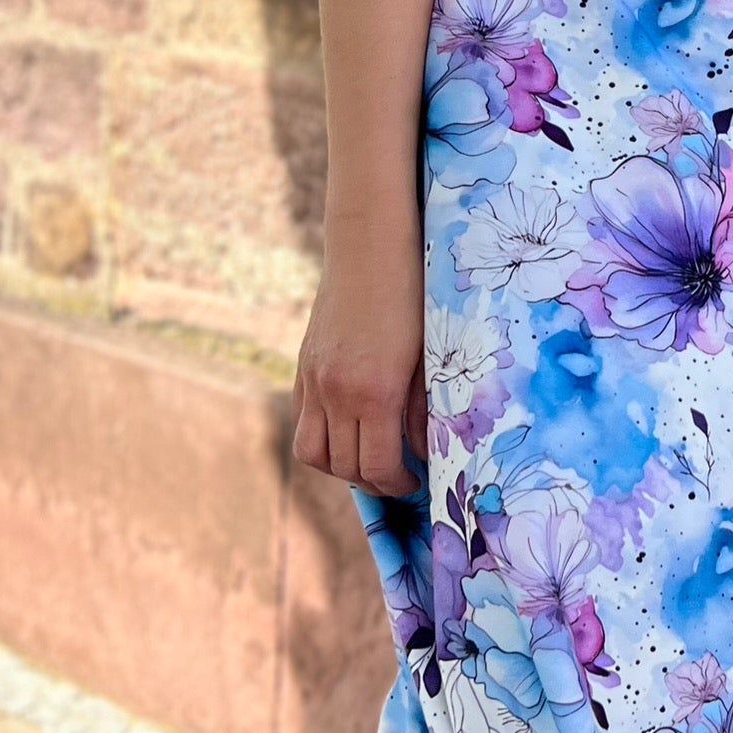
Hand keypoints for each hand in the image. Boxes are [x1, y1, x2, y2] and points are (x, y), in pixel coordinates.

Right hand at [292, 216, 423, 495]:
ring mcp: (313, 381)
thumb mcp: (430, 356)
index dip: (399, 485)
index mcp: (374, 393)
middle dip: (375, 482)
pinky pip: (303, 422)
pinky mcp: (303, 368)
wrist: (370, 247)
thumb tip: (424, 455)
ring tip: (371, 458)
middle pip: (344, 468)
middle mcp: (335, 393)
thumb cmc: (414, 296)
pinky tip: (350, 429)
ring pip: (313, 453)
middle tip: (401, 476)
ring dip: (341, 467)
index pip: (376, 468)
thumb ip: (424, 411)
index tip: (419, 482)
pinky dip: (323, 438)